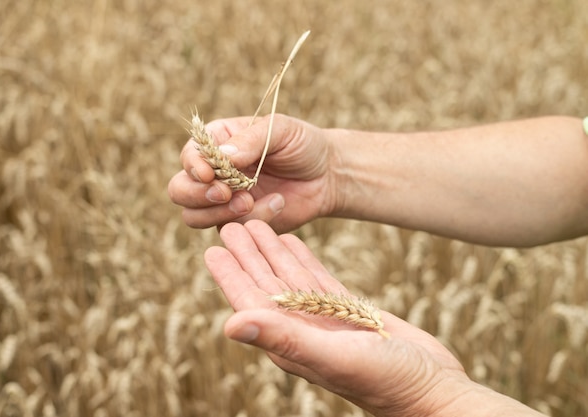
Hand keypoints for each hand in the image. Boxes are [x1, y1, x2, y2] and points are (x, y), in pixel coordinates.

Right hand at [169, 114, 334, 232]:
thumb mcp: (281, 130)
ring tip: (250, 201)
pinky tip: (277, 204)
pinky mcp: (238, 223)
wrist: (327, 176)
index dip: (192, 166)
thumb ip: (252, 139)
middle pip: (179, 190)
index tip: (210, 174)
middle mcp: (212, 173)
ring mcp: (222, 201)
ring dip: (218, 213)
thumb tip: (224, 156)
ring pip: (194, 216)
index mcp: (218, 142)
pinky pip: (231, 230)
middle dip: (198, 195)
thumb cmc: (302, 145)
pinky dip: (253, 220)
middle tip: (226, 193)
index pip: (188, 155)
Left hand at [205, 220, 477, 415]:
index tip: (212, 248)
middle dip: (248, 255)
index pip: (251, 303)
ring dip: (272, 253)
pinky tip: (292, 244)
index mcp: (291, 343)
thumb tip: (229, 323)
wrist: (432, 390)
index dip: (231, 276)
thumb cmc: (386, 381)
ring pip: (291, 279)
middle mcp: (303, 331)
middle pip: (267, 285)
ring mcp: (326, 321)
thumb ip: (283, 338)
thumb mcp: (333, 356)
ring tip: (257, 226)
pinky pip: (318, 280)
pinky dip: (303, 261)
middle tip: (231, 223)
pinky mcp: (350, 313)